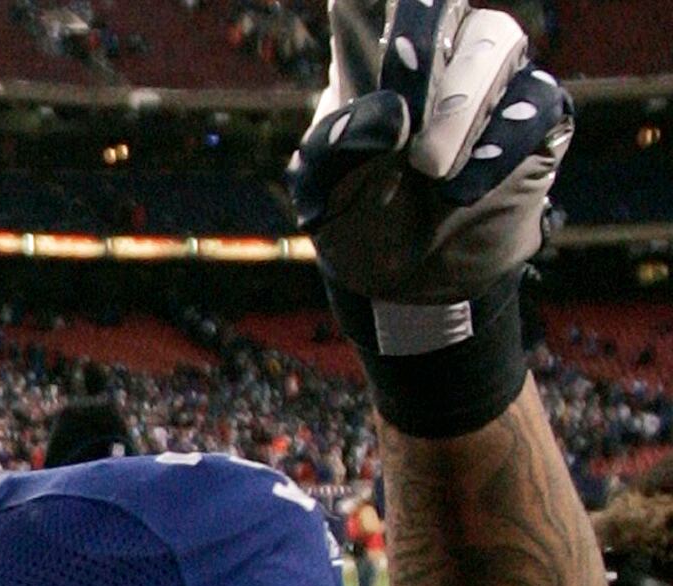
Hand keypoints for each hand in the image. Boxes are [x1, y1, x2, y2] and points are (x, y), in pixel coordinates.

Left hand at [288, 0, 572, 302]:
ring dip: (462, 106)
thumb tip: (394, 112)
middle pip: (443, 6)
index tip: (366, 24)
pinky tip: (464, 189)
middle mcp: (435, 54)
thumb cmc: (359, 221)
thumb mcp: (323, 194)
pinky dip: (504, 144)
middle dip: (422, 58)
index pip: (373, 2)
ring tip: (430, 172)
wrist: (411, 281)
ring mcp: (490, 82)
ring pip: (498, 41)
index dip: (376, 7)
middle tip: (401, 134)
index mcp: (368, 58)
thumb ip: (338, 147)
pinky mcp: (537, 121)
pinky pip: (538, 101)